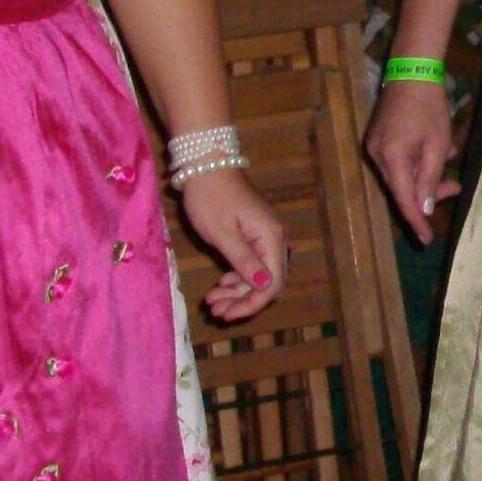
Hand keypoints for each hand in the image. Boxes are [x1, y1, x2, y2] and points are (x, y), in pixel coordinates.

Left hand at [179, 169, 286, 321]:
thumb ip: (244, 261)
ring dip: (237, 292)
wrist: (206, 165)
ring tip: (211, 302)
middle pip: (267, 282)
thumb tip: (265, 285)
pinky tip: (219, 285)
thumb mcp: (223, 233)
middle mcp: (275, 239)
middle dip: (242, 300)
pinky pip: (251, 263)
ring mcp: (265, 236)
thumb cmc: (211, 198)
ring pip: (258, 275)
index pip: (273, 283)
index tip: (228, 315)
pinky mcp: (254, 234)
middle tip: (215, 312)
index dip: (253, 304)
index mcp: (271, 238)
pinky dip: (236, 277)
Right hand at [363, 77, 460, 245]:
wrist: (412, 72)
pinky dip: (416, 163)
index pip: (403, 199)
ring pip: (400, 175)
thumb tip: (423, 208)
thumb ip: (430, 179)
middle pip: (401, 188)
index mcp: (391, 158)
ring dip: (425, 175)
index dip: (416, 221)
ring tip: (449, 163)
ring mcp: (373, 147)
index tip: (426, 240)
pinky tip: (436, 152)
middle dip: (428, 192)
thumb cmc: (429, 107)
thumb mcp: (437, 145)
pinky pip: (397, 162)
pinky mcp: (377, 139)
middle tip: (455, 188)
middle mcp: (376, 156)